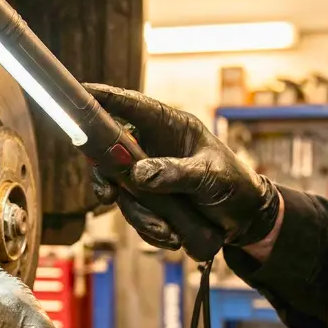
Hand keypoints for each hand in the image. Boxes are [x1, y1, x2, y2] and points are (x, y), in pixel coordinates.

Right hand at [85, 84, 281, 250]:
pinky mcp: (150, 200)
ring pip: (121, 191)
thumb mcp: (210, 176)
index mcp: (170, 127)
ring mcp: (149, 175)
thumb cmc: (235, 184)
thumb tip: (139, 174)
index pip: (132, 106)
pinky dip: (149, 228)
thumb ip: (176, 173)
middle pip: (111, 154)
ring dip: (139, 214)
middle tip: (108, 194)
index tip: (81, 92)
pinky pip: (134, 213)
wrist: (246, 219)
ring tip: (167, 230)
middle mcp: (153, 147)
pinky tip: (171, 235)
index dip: (105, 97)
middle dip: (107, 177)